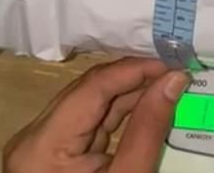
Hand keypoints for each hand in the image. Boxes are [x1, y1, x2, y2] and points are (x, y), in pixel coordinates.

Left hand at [3, 58, 187, 172]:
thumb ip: (149, 127)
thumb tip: (175, 79)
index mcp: (43, 143)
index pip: (94, 86)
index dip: (136, 69)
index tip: (175, 63)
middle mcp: (36, 135)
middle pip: (92, 90)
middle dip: (137, 77)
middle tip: (177, 69)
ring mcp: (44, 143)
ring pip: (93, 102)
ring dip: (133, 92)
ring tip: (170, 82)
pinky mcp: (57, 151)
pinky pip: (93, 120)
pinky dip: (123, 111)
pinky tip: (151, 103)